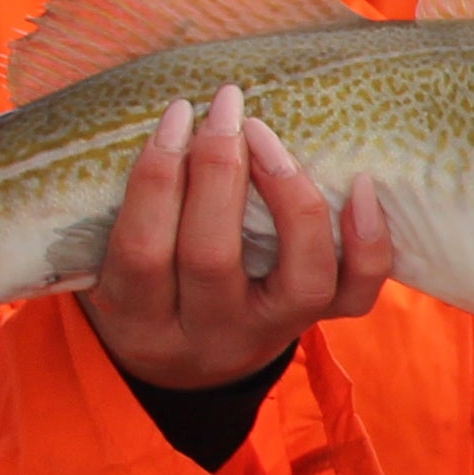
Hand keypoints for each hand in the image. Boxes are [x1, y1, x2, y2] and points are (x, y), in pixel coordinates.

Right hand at [80, 81, 394, 390]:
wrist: (187, 366)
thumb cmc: (144, 283)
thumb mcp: (105, 263)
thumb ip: (121, 209)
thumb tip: (159, 119)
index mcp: (140, 321)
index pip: (143, 251)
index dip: (157, 179)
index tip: (176, 113)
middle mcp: (207, 335)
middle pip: (212, 259)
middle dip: (218, 172)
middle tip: (226, 108)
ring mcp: (268, 335)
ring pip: (299, 280)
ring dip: (290, 197)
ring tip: (268, 136)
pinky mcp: (313, 326)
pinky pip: (355, 296)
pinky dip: (367, 242)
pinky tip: (361, 187)